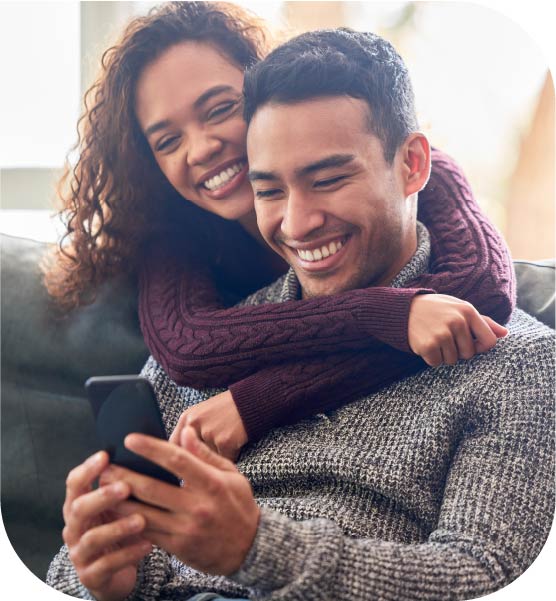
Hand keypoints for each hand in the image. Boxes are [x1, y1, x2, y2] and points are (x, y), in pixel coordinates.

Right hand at [62, 451, 151, 600]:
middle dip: (102, 496)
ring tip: (143, 519)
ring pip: (92, 538)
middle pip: (78, 508)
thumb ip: (130, 479)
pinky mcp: (91, 575)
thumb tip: (152, 446)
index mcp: (79, 504)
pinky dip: (128, 554)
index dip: (87, 469)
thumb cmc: (121, 526)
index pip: (75, 483)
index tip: (106, 455)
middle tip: (126, 487)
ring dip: (117, 527)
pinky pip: (107, 565)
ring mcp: (80, 552)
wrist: (115, 571)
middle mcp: (74, 527)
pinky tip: (148, 544)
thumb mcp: (121, 504)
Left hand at [103, 428, 259, 575]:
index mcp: (211, 483)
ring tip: (102, 488)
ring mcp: (186, 529)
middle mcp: (197, 506)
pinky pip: (147, 533)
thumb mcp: (231, 474)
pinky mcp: (178, 547)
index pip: (176, 460)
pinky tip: (115, 512)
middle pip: (152, 488)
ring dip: (119, 501)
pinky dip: (128, 522)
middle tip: (105, 465)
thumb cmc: (238, 504)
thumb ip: (205, 454)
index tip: (131, 439)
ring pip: (143, 514)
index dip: (150, 448)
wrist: (249, 547)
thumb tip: (185, 432)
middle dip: (124, 476)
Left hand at [169, 390, 246, 461]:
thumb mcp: (203, 414)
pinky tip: (235, 442)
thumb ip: (190, 430)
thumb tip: (181, 455)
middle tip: (210, 455)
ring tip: (226, 440)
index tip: (186, 464)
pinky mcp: (224, 441)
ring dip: (217, 457)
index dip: (180, 456)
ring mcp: (209, 433)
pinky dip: (231, 455)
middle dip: (200, 459)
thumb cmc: (227, 409)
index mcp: (187, 418)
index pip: (174, 444)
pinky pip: (224, 459)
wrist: (250, 401)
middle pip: (191, 454)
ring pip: (208, 459)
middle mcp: (194, 424)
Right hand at [408, 294, 507, 366]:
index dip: (481, 347)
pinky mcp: (428, 345)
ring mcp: (442, 334)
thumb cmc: (436, 309)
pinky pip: (437, 362)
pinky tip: (426, 344)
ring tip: (434, 339)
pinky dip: (431, 357)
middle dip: (458, 351)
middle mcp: (457, 322)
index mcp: (467, 311)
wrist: (403, 309)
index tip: (470, 344)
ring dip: (443, 354)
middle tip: (445, 338)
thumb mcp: (459, 308)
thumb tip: (505, 334)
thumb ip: (483, 321)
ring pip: (452, 360)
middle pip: (469, 354)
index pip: (489, 341)